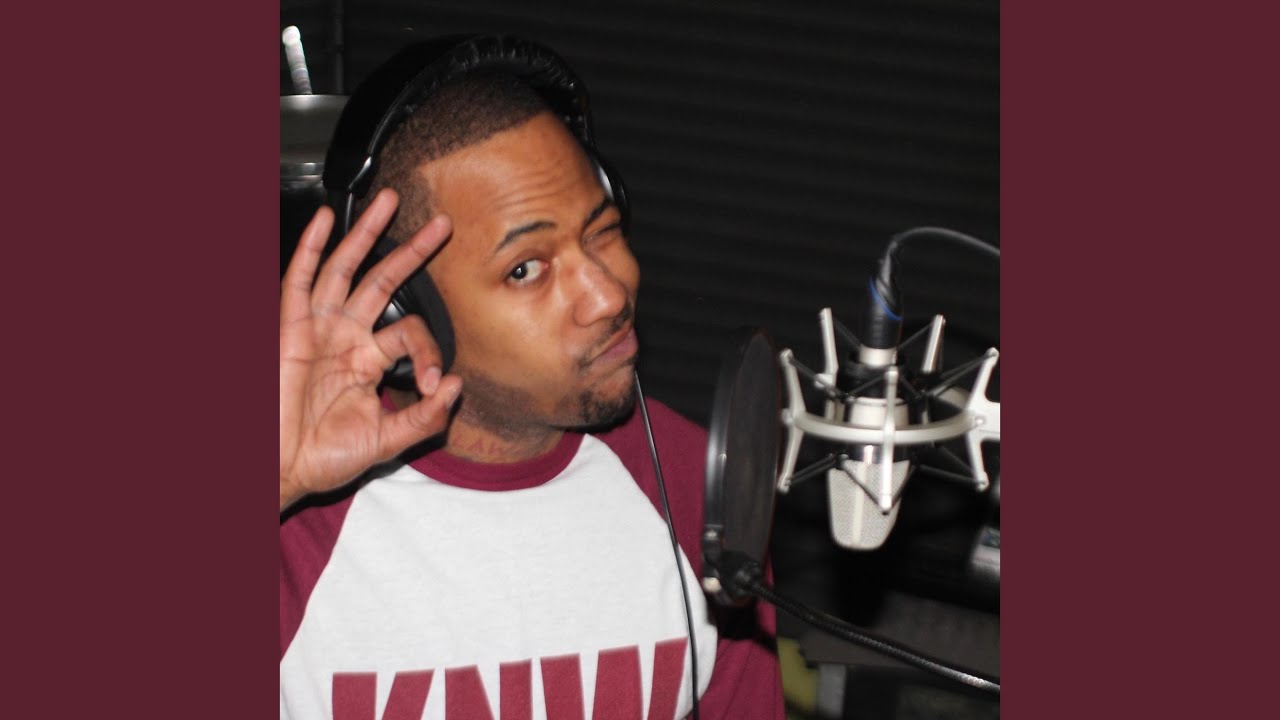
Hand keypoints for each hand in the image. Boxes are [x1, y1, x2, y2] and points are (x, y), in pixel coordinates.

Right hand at [279, 189, 461, 510]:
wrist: (282, 469)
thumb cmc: (324, 457)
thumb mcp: (387, 441)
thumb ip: (425, 417)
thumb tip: (457, 384)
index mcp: (368, 360)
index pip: (410, 332)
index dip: (428, 351)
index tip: (433, 383)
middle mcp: (345, 337)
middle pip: (382, 280)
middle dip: (411, 251)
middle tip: (441, 224)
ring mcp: (317, 329)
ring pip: (345, 269)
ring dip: (367, 233)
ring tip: (391, 201)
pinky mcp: (289, 329)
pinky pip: (298, 281)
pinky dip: (311, 248)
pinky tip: (327, 219)